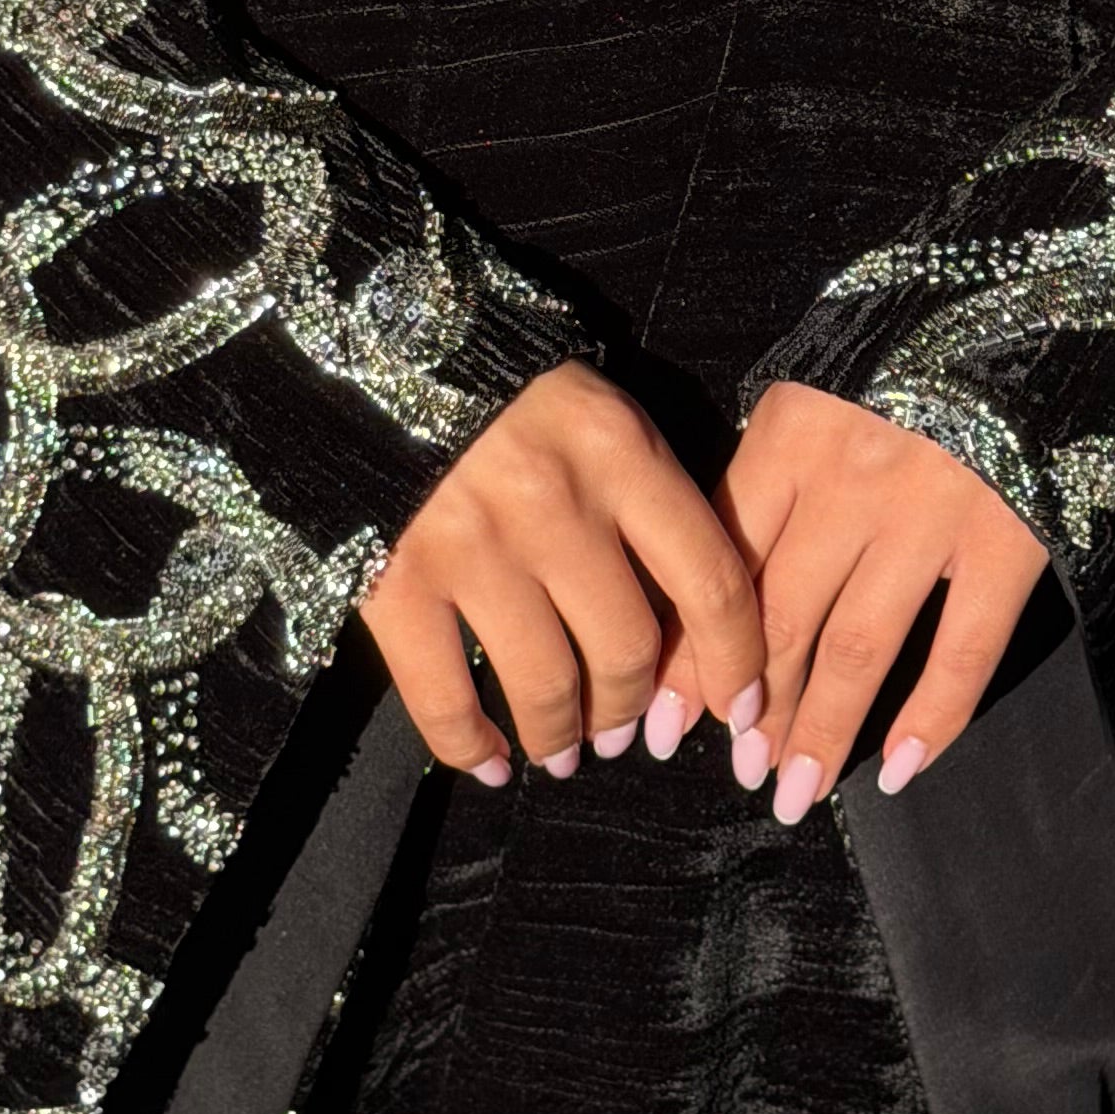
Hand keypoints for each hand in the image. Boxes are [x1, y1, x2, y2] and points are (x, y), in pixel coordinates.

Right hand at [360, 360, 765, 781]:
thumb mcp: (597, 414)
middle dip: (631, 707)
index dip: (736, 662)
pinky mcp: (395, 580)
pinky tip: (491, 762)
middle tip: (621, 732)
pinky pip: (445, 695)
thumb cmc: (502, 388)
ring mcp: (472, 546)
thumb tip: (688, 616)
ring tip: (562, 751)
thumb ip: (647, 497)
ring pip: (546, 683)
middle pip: (627, 646)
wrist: (371, 350)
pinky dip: (471, 746)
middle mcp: (555, 503)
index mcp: (620, 453)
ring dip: (562, 736)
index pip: (711, 581)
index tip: (743, 707)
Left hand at [659, 381, 1048, 825]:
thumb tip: (714, 572)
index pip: (722, 564)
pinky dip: (933, 720)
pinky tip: (901, 770)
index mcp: (792, 434)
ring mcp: (933, 514)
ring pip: (857, 648)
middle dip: (749, 707)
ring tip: (793, 790)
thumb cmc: (911, 346)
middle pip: (780, 617)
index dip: (692, 653)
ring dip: (819, 731)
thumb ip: (774, 465)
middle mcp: (851, 480)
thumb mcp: (823, 383)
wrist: (1036, 302)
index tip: (666, 720)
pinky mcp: (1010, 540)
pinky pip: (963, 651)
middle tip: (734, 768)